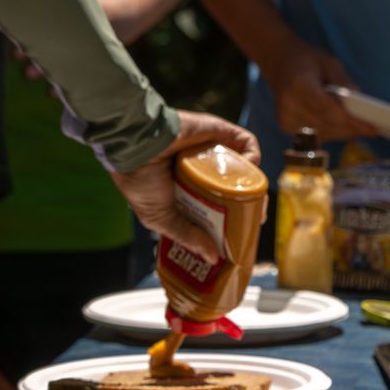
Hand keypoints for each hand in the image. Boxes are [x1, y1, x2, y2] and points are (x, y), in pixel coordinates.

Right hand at [111, 110, 261, 256]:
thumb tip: (213, 258)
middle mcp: (203, 169)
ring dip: (254, 184)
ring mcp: (212, 151)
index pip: (218, 206)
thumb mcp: (161, 218)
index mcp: (189, 189)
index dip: (232, 220)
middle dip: (249, 206)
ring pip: (245, 169)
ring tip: (255, 201)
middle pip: (236, 188)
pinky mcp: (219, 132)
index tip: (240, 236)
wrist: (134, 145)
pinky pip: (246, 143)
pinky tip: (249, 170)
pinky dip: (252, 156)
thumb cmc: (139, 180)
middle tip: (253, 221)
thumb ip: (187, 236)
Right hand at [265, 42, 373, 143]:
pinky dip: (332, 132)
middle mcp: (289, 105)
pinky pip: (315, 135)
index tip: (372, 128)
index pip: (329, 110)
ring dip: (343, 133)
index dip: (351, 122)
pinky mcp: (285, 126)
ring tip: (361, 128)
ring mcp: (285, 118)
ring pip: (323, 134)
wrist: (278, 62)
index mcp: (300, 86)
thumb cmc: (306, 60)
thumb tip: (359, 103)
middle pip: (328, 126)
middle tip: (372, 129)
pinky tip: (343, 127)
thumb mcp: (329, 62)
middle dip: (352, 129)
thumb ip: (344, 82)